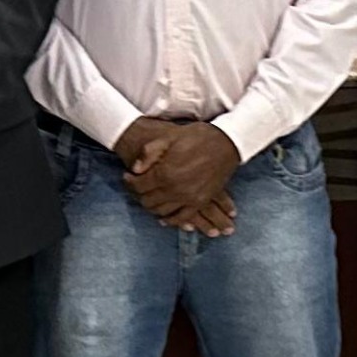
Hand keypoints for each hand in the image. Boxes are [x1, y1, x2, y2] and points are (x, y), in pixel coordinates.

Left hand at [112, 117, 238, 237]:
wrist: (227, 142)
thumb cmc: (198, 137)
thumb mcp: (169, 137)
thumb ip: (149, 152)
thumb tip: (134, 169)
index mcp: (165, 172)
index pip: (138, 185)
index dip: (129, 181)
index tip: (128, 176)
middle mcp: (176, 189)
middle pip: (148, 201)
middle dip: (139, 194)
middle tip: (137, 187)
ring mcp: (189, 198)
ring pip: (162, 211)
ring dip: (152, 207)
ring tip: (149, 198)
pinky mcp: (201, 202)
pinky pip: (182, 218)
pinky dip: (171, 220)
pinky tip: (164, 218)